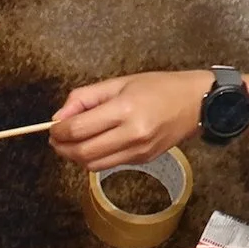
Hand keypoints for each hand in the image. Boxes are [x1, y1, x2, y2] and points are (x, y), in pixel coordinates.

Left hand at [49, 70, 208, 170]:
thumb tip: (59, 116)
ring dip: (76, 157)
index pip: (78, 129)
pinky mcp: (142, 161)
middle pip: (82, 152)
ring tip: (72, 143)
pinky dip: (95, 158)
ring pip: (93, 165)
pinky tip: (94, 144)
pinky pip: (109, 164)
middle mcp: (131, 134)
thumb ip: (86, 98)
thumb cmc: (159, 87)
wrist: (196, 103)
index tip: (52, 127)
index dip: (58, 131)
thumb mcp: (120, 83)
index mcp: (125, 109)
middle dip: (62, 148)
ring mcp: (138, 151)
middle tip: (56, 139)